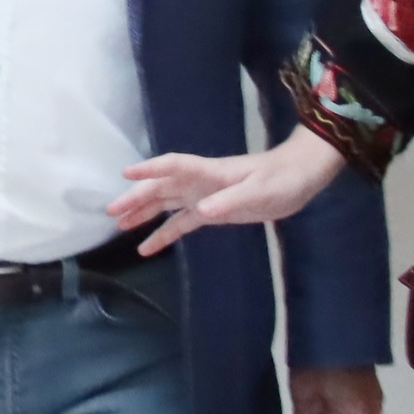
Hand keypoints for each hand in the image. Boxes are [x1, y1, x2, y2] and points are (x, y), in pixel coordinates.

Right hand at [110, 127, 344, 254]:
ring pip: (167, 203)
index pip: (174, 167)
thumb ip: (230, 201)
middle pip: (163, 187)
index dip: (151, 170)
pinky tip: (148, 247)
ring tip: (120, 226)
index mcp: (210, 173)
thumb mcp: (260, 191)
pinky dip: (165, 233)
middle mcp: (202, 183)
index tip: (126, 174)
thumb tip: (201, 212)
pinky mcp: (214, 211)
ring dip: (144, 213)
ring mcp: (206, 196)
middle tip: (112, 212)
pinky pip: (182, 222)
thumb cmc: (282, 179)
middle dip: (137, 197)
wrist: (301, 177)